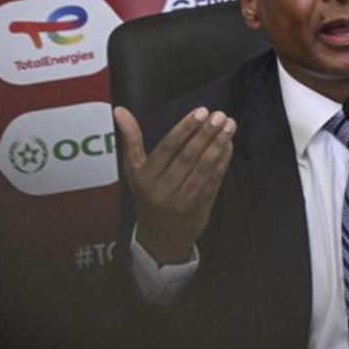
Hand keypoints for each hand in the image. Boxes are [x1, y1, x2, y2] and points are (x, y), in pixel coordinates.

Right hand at [114, 105, 236, 264]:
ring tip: (229, 126)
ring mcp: (182, 202)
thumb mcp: (134, 170)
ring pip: (203, 169)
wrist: (159, 238)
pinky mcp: (198, 209)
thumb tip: (119, 110)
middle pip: (188, 156)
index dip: (186, 128)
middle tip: (220, 115)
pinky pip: (213, 182)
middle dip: (206, 133)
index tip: (202, 111)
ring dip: (218, 145)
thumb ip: (131, 139)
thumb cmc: (147, 195)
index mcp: (145, 178)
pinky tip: (228, 146)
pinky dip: (222, 162)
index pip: (168, 148)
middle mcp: (162, 190)